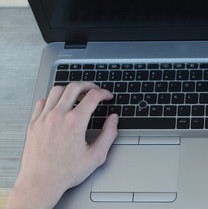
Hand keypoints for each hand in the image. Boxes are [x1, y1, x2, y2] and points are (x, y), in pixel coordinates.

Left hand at [7, 82, 117, 208]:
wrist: (41, 182)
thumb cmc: (66, 172)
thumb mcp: (96, 156)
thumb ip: (109, 134)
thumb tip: (113, 119)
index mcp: (75, 123)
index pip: (92, 96)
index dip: (104, 93)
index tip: (107, 96)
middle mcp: (58, 117)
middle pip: (74, 87)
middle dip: (89, 85)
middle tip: (95, 90)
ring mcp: (44, 118)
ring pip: (57, 90)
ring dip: (70, 89)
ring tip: (78, 94)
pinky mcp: (34, 123)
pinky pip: (43, 101)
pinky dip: (53, 99)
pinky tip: (60, 105)